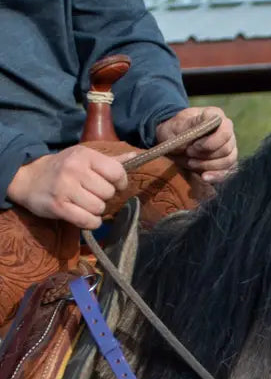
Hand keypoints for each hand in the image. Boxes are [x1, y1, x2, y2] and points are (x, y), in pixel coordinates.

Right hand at [7, 146, 127, 229]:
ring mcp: (65, 188)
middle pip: (108, 193)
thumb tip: (136, 156)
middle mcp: (75, 169)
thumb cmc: (61, 169)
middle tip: (90, 194)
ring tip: (83, 204)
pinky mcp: (58, 206)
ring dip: (95, 210)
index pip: (117, 172)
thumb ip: (110, 161)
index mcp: (84, 155)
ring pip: (99, 208)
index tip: (111, 185)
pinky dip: (90, 222)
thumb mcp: (83, 158)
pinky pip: (88, 221)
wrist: (26, 179)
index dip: (119, 183)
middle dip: (103, 197)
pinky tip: (82, 216)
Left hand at [156, 106, 237, 188]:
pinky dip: (216, 176)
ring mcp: (229, 147)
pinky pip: (228, 171)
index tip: (193, 147)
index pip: (225, 131)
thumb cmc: (174, 130)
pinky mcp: (227, 162)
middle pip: (227, 148)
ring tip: (191, 163)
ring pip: (228, 161)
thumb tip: (207, 122)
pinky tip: (204, 178)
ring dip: (208, 165)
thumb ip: (192, 124)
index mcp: (217, 116)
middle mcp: (227, 131)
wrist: (172, 142)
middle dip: (206, 156)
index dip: (210, 142)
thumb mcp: (177, 125)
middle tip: (189, 154)